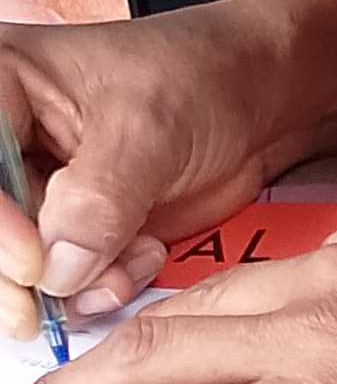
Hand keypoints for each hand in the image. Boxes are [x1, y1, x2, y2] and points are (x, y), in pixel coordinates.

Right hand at [0, 0, 336, 318]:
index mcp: (0, 85)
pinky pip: (62, 280)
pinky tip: (142, 254)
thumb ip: (97, 198)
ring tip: (128, 260)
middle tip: (46, 306)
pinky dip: (99, 285)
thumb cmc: (203, 77)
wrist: (263, 100)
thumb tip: (56, 266)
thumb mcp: (148, 127)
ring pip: (20, 264)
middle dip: (20, 272)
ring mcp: (38, 189)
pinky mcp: (73, 229)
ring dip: (70, 282)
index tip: (32, 261)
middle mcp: (7, 140)